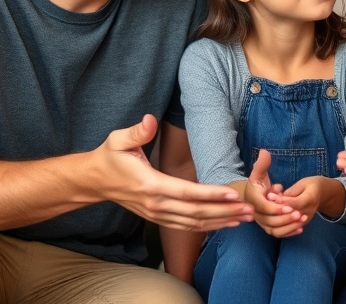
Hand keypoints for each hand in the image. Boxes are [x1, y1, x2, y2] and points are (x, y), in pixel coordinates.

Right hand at [89, 114, 253, 230]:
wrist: (94, 181)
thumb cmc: (110, 157)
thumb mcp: (118, 140)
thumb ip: (136, 131)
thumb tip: (150, 120)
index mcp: (150, 184)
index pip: (186, 193)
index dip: (211, 194)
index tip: (232, 193)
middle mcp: (155, 204)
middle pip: (195, 213)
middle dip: (225, 212)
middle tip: (251, 210)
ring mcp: (156, 214)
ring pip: (193, 223)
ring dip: (221, 222)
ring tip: (245, 218)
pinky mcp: (158, 218)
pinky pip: (186, 226)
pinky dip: (208, 227)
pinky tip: (225, 223)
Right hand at [246, 149, 305, 236]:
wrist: (253, 196)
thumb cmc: (257, 183)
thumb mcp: (259, 172)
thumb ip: (262, 164)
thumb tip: (264, 152)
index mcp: (253, 200)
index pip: (264, 208)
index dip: (277, 209)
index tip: (290, 207)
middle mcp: (255, 214)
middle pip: (270, 221)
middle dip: (286, 219)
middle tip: (300, 214)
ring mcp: (261, 222)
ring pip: (274, 230)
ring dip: (289, 227)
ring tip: (302, 219)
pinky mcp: (267, 227)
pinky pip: (278, 233)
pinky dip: (289, 232)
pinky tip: (301, 227)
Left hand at [266, 175, 327, 235]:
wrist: (324, 195)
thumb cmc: (313, 186)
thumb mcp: (304, 183)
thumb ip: (292, 191)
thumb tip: (278, 197)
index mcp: (311, 197)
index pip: (294, 203)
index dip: (281, 201)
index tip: (269, 195)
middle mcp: (309, 211)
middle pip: (290, 216)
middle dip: (276, 211)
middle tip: (266, 203)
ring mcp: (305, 220)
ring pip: (288, 227)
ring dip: (276, 221)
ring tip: (268, 212)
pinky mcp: (301, 225)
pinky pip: (288, 232)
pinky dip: (279, 227)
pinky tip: (273, 219)